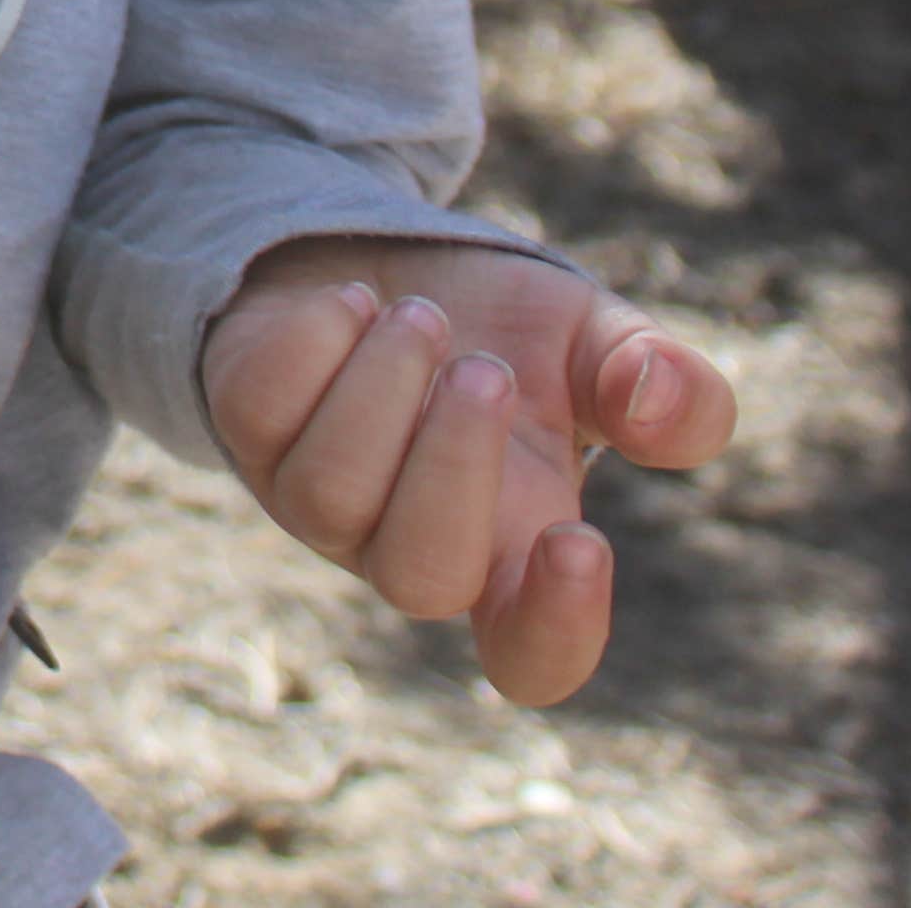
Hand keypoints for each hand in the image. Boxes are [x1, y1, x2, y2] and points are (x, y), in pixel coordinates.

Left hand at [199, 236, 735, 708]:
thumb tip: (664, 405)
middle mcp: (406, 543)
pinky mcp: (247, 428)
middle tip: (487, 370)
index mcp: (512, 548)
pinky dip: (315, 342)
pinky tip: (354, 304)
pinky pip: (257, 410)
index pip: (532, 656)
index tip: (582, 540)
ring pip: (329, 493)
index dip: (557, 630)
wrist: (379, 255)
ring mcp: (315, 497)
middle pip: (418, 577)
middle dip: (453, 463)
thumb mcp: (598, 344)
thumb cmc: (504, 329)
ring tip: (420, 316)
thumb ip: (662, 383)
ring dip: (384, 388)